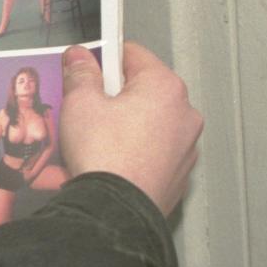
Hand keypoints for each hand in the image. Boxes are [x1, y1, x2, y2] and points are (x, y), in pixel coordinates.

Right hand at [58, 43, 202, 216]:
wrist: (114, 211)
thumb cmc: (104, 156)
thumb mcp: (80, 102)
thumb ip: (81, 73)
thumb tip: (80, 57)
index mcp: (164, 87)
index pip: (132, 54)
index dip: (104, 59)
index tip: (87, 69)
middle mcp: (184, 114)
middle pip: (143, 90)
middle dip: (115, 96)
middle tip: (87, 109)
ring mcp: (186, 147)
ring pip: (149, 122)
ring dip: (126, 124)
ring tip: (97, 140)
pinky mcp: (179, 175)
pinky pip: (153, 151)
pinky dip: (135, 151)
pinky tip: (111, 161)